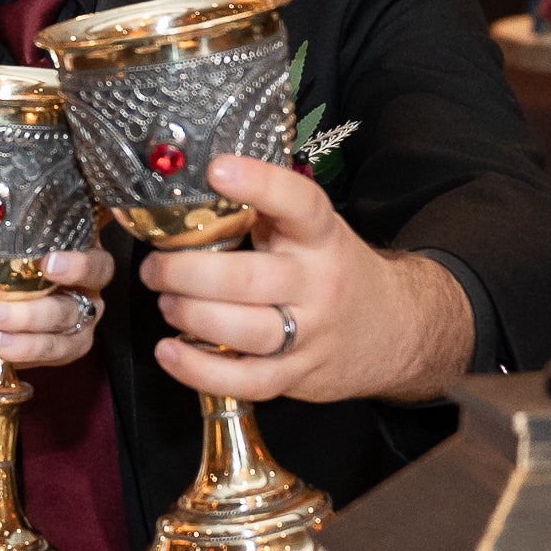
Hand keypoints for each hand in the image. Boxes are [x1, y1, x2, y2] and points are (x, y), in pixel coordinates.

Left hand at [0, 230, 114, 369]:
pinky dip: (33, 349)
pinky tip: (4, 348)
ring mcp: (81, 309)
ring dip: (34, 321)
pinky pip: (63, 348)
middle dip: (67, 273)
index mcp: (63, 233)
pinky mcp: (71, 344)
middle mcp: (82, 270)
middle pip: (96, 271)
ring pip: (74, 315)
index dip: (83, 233)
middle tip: (25, 281)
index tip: (49, 253)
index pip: (93, 224)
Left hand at [142, 158, 476, 404]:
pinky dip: (200, 371)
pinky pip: (247, 381)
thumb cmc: (333, 270)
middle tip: (156, 267)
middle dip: (187, 272)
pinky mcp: (298, 375)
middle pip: (248, 279)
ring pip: (245, 330)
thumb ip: (263, 213)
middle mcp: (318, 283)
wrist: (395, 327)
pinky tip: (170, 352)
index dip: (259, 184)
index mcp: (321, 237)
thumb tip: (190, 191)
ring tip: (165, 302)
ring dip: (191, 316)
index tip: (217, 169)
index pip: (298, 203)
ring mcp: (311, 333)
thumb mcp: (312, 232)